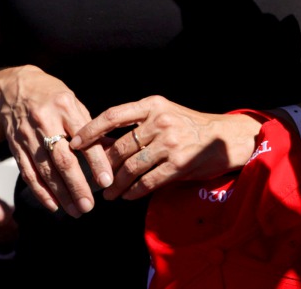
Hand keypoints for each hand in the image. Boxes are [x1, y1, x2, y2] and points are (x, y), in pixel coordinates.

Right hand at [0, 66, 109, 216]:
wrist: (12, 90)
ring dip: (61, 194)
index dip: (96, 162)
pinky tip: (53, 205)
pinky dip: (40, 192)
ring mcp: (28, 137)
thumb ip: (91, 127)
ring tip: (76, 210)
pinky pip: (28, 174)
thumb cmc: (53, 98)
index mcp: (66, 108)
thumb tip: (113, 151)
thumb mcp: (74, 103)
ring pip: (45, 171)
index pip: (85, 139)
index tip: (107, 181)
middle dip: (77, 186)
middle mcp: (46, 122)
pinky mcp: (15, 148)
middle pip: (63, 160)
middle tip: (89, 206)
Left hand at [70, 96, 261, 201]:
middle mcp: (160, 121)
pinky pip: (147, 181)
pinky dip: (133, 191)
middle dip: (103, 167)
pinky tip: (128, 195)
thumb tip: (101, 145)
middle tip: (94, 180)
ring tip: (109, 193)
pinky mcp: (179, 162)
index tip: (73, 143)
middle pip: (119, 147)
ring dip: (115, 184)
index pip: (114, 115)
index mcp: (153, 105)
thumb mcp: (165, 116)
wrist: (226, 138)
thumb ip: (138, 127)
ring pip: (130, 167)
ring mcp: (171, 142)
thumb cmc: (190, 127)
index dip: (90, 130)